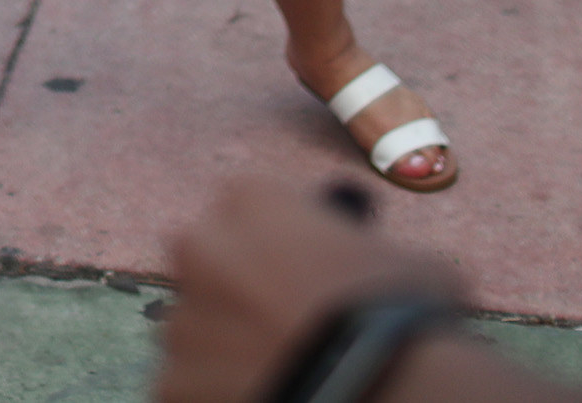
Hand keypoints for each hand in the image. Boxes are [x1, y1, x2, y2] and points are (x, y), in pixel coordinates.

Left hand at [158, 178, 465, 402]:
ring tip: (281, 371)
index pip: (249, 205)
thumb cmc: (401, 316)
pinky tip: (266, 396)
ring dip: (227, 347)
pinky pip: (189, 388)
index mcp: (251, 199)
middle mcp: (202, 248)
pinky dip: (217, 395)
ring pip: (198, 330)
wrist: (380, 391)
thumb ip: (369, 249)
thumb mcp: (408, 260)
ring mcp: (183, 319)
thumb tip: (381, 264)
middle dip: (239, 288)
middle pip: (210, 262)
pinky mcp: (173, 383)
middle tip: (284, 325)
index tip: (304, 269)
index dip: (280, 240)